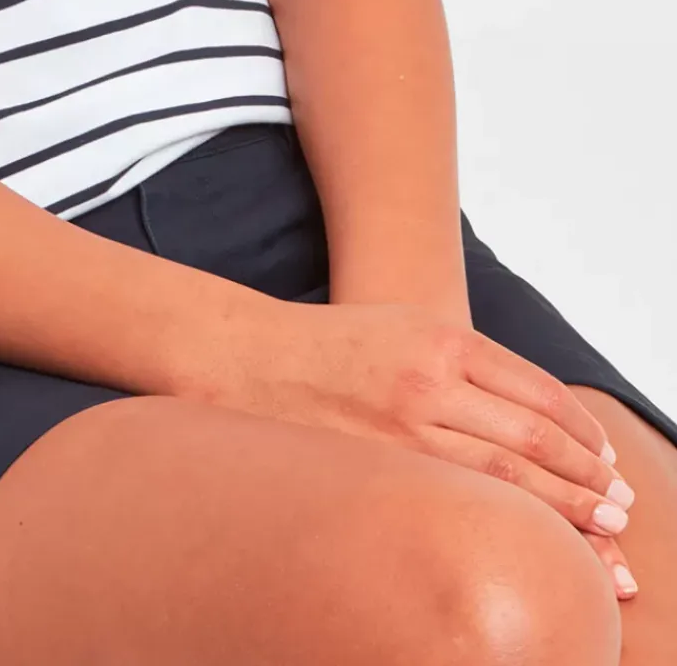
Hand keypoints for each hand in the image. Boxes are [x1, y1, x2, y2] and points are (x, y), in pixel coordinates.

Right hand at [203, 298, 633, 549]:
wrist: (248, 357)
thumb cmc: (335, 346)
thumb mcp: (409, 328)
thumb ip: (467, 363)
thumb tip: (538, 417)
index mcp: (442, 339)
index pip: (538, 393)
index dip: (581, 434)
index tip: (606, 463)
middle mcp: (427, 381)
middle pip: (531, 440)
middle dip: (586, 482)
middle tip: (622, 512)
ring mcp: (401, 428)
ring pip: (503, 481)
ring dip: (561, 514)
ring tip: (601, 541)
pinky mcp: (375, 466)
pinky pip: (454, 503)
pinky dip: (500, 525)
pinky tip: (524, 543)